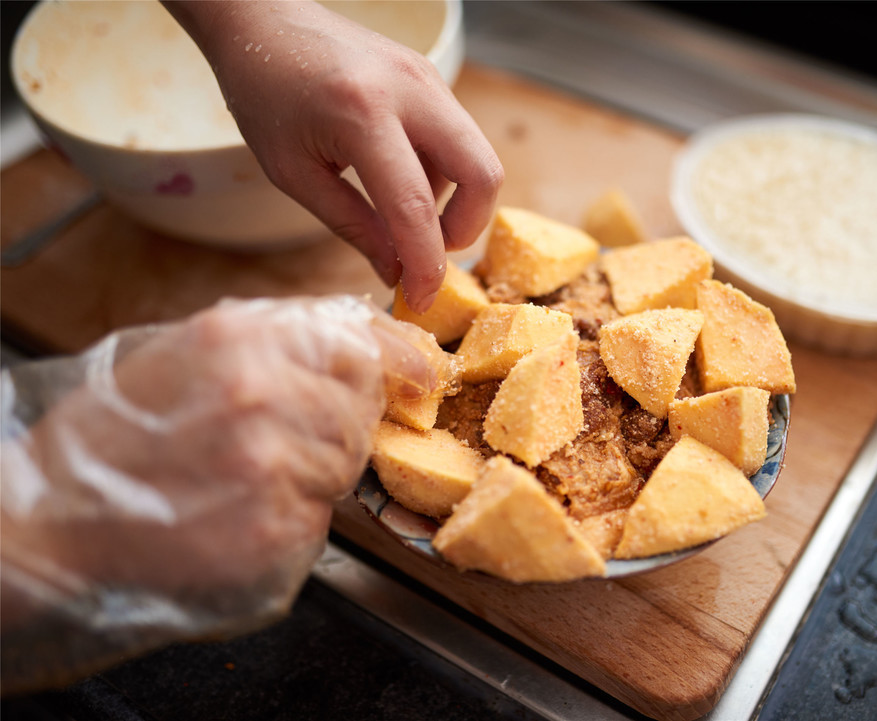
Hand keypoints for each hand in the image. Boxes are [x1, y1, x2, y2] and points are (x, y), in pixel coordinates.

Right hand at [0, 296, 456, 690]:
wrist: (54, 523)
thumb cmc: (118, 438)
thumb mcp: (184, 355)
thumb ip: (272, 340)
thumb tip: (359, 339)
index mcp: (240, 338)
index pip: (359, 342)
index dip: (399, 359)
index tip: (424, 373)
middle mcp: (264, 392)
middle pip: (361, 409)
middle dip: (339, 426)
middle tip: (278, 441)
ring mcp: (274, 463)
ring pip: (346, 466)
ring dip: (314, 475)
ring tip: (243, 479)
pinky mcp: (276, 528)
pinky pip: (320, 519)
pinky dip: (292, 519)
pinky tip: (237, 512)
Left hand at [166, 1, 504, 311]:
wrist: (263, 16)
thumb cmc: (265, 93)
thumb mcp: (294, 173)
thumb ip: (351, 225)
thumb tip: (396, 273)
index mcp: (361, 113)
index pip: (414, 206)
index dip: (425, 263)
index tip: (423, 298)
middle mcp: (409, 90)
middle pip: (482, 174)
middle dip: (466, 228)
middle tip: (429, 252)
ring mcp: (428, 78)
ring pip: (476, 157)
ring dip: (453, 201)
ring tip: (401, 213)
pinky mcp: (432, 77)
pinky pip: (457, 138)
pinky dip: (441, 173)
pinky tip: (399, 178)